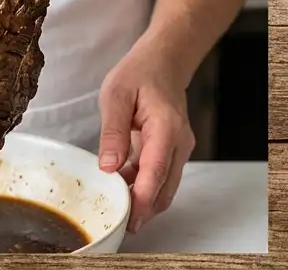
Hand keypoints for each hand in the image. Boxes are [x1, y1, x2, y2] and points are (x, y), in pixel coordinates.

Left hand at [97, 53, 195, 233]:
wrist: (164, 63)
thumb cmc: (140, 74)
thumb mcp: (116, 95)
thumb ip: (113, 132)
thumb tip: (108, 167)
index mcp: (166, 128)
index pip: (156, 172)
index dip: (143, 201)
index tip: (128, 221)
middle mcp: (180, 143)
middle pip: (164, 189)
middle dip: (142, 211)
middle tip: (115, 224)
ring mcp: (180, 150)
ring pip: (164, 188)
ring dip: (142, 201)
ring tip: (114, 207)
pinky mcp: (174, 153)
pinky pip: (161, 178)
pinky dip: (143, 188)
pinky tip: (122, 186)